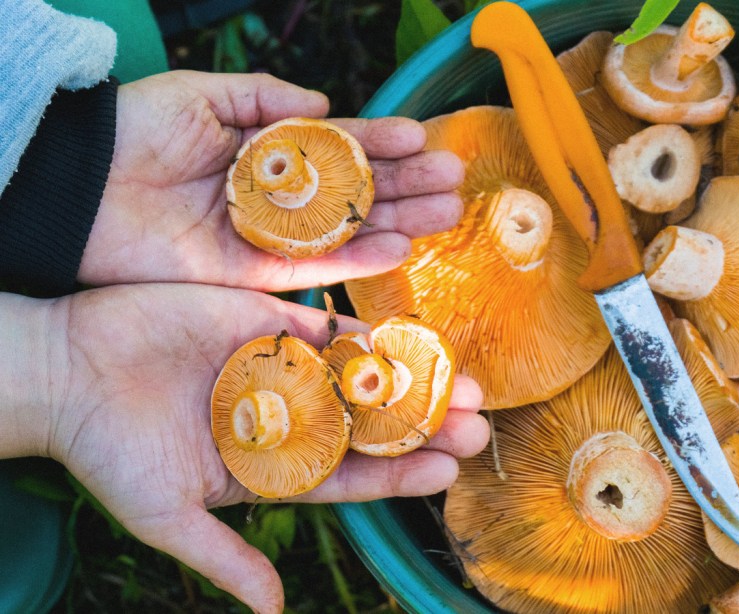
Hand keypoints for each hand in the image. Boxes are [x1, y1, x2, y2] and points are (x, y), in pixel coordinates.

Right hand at [31, 284, 488, 612]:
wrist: (67, 371)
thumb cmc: (109, 449)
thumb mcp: (167, 513)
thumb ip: (223, 557)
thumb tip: (270, 610)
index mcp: (273, 465)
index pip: (350, 476)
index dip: (397, 475)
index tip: (443, 474)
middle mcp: (290, 417)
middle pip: (372, 425)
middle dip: (424, 426)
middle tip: (477, 426)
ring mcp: (285, 369)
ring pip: (364, 376)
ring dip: (415, 378)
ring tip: (466, 382)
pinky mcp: (271, 324)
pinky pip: (330, 328)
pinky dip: (368, 334)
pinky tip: (410, 337)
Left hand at [80, 70, 464, 290]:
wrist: (81, 188)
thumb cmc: (135, 131)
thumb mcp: (201, 95)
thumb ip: (264, 97)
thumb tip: (326, 104)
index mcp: (267, 150)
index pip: (338, 147)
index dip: (382, 143)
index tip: (423, 138)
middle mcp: (277, 197)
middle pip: (354, 192)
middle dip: (406, 185)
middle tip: (454, 182)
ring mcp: (268, 237)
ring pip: (347, 232)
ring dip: (398, 223)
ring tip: (445, 215)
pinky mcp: (251, 273)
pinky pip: (315, 269)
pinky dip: (357, 262)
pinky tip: (399, 248)